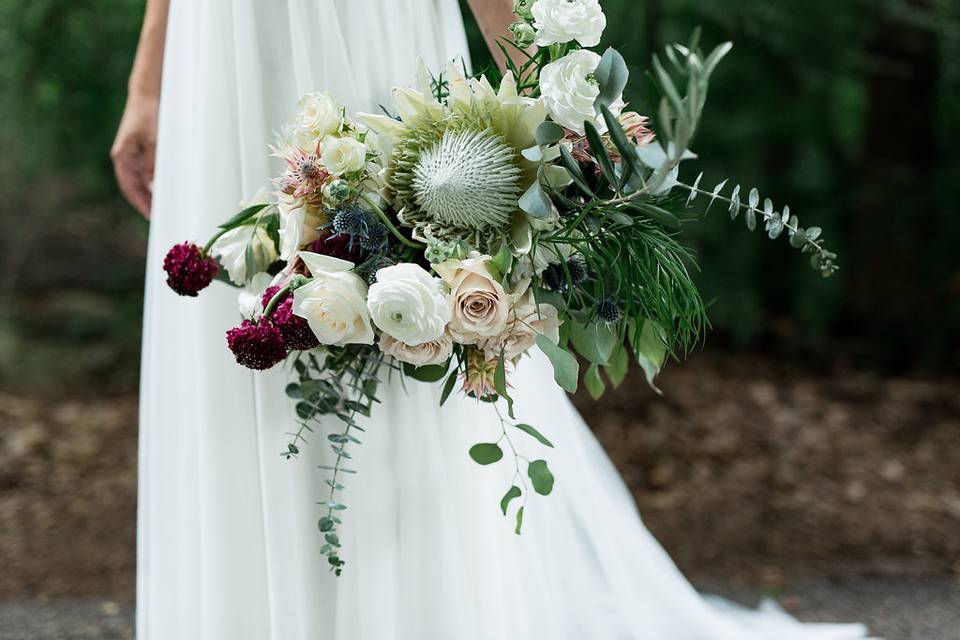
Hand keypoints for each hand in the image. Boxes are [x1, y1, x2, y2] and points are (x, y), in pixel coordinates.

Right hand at [111, 92, 158, 217]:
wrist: (147, 95)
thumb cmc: (149, 115)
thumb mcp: (154, 140)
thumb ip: (152, 163)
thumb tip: (153, 185)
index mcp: (123, 156)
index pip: (129, 187)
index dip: (140, 203)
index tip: (151, 216)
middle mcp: (125, 158)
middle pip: (133, 187)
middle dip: (145, 203)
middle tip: (160, 217)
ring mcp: (132, 155)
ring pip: (140, 181)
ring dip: (149, 194)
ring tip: (164, 208)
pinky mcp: (141, 151)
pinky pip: (146, 172)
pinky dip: (153, 183)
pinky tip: (164, 191)